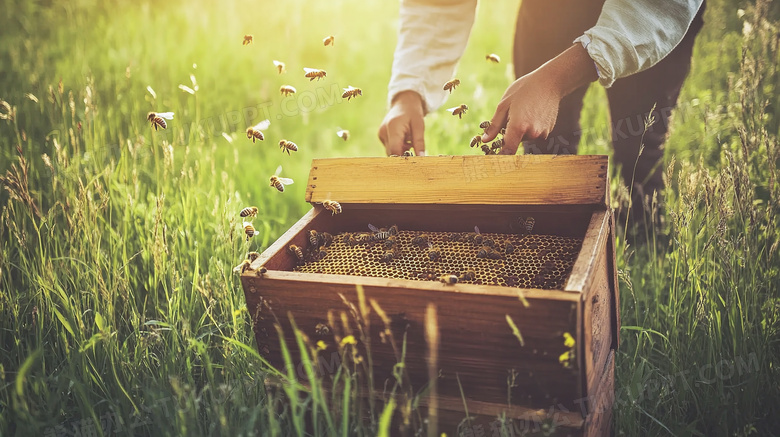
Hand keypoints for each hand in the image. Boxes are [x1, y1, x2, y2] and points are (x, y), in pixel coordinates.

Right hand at [378, 91, 425, 155]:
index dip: (403, 159)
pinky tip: (405, 139)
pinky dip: (399, 147)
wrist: (404, 102)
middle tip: (415, 150)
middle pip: (392, 153)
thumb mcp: (419, 126)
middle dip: (403, 155)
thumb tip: (421, 158)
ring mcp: (381, 134)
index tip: (413, 163)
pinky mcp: (382, 136)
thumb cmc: (413, 112)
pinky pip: (390, 147)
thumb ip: (419, 142)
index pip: (394, 151)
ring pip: (391, 152)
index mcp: (393, 127)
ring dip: (402, 151)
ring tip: (410, 140)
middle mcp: (383, 131)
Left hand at [481, 44, 597, 154]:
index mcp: (519, 127)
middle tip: (510, 115)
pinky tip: (533, 111)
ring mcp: (542, 133)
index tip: (492, 159)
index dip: (499, 157)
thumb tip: (485, 140)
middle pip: (514, 141)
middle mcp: (532, 133)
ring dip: (520, 129)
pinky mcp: (548, 131)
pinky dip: (530, 126)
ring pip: (524, 137)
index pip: (507, 151)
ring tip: (524, 110)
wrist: (550, 82)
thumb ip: (494, 125)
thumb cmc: (524, 90)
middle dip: (509, 133)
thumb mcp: (504, 104)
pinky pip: (534, 133)